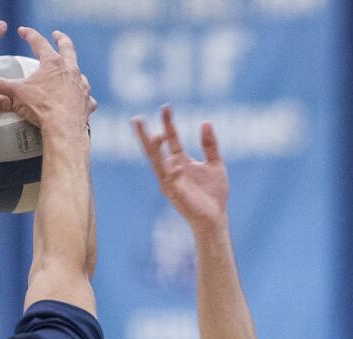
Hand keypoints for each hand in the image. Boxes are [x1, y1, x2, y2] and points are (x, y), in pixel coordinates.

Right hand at [0, 27, 94, 134]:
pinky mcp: (87, 102)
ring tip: (69, 70)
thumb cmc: (41, 108)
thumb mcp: (14, 93)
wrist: (64, 129)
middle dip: (61, 39)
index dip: (29, 35)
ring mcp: (81, 86)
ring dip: (73, 69)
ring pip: (79, 72)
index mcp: (52, 63)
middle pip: (67, 48)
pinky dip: (82, 96)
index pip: (39, 42)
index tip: (23, 31)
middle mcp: (70, 70)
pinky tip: (80, 99)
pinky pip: (86, 96)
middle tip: (57, 35)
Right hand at [134, 106, 227, 236]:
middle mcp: (171, 171)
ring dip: (152, 151)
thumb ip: (210, 144)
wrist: (216, 218)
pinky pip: (171, 182)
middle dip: (146, 135)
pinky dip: (173, 173)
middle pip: (155, 150)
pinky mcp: (176, 195)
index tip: (166, 107)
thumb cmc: (214, 194)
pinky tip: (176, 164)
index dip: (168, 123)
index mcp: (180, 162)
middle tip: (136, 119)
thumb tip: (206, 122)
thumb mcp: (215, 163)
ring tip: (150, 135)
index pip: (171, 139)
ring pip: (157, 164)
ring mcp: (171, 183)